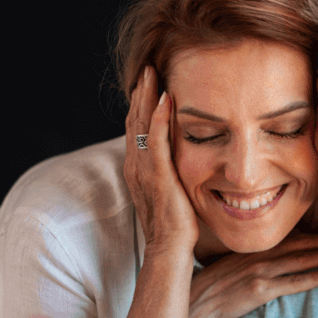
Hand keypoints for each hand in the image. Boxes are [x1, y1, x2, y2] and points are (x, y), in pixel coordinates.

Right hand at [124, 66, 199, 253]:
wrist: (169, 249)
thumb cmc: (175, 226)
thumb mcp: (171, 193)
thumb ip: (171, 175)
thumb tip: (183, 163)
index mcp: (138, 169)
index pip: (136, 129)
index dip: (140, 104)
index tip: (149, 82)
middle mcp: (136, 166)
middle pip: (134, 120)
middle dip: (141, 93)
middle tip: (148, 67)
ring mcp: (144, 170)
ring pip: (141, 125)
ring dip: (146, 96)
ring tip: (153, 73)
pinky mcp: (158, 176)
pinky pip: (156, 140)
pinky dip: (159, 117)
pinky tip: (165, 99)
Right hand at [187, 234, 317, 317]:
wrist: (193, 305)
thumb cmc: (210, 288)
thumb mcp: (230, 265)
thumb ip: (251, 259)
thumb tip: (271, 258)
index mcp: (251, 248)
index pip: (288, 237)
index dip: (312, 234)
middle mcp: (257, 255)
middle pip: (299, 244)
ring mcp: (259, 272)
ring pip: (301, 260)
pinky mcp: (260, 290)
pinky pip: (293, 283)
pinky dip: (314, 278)